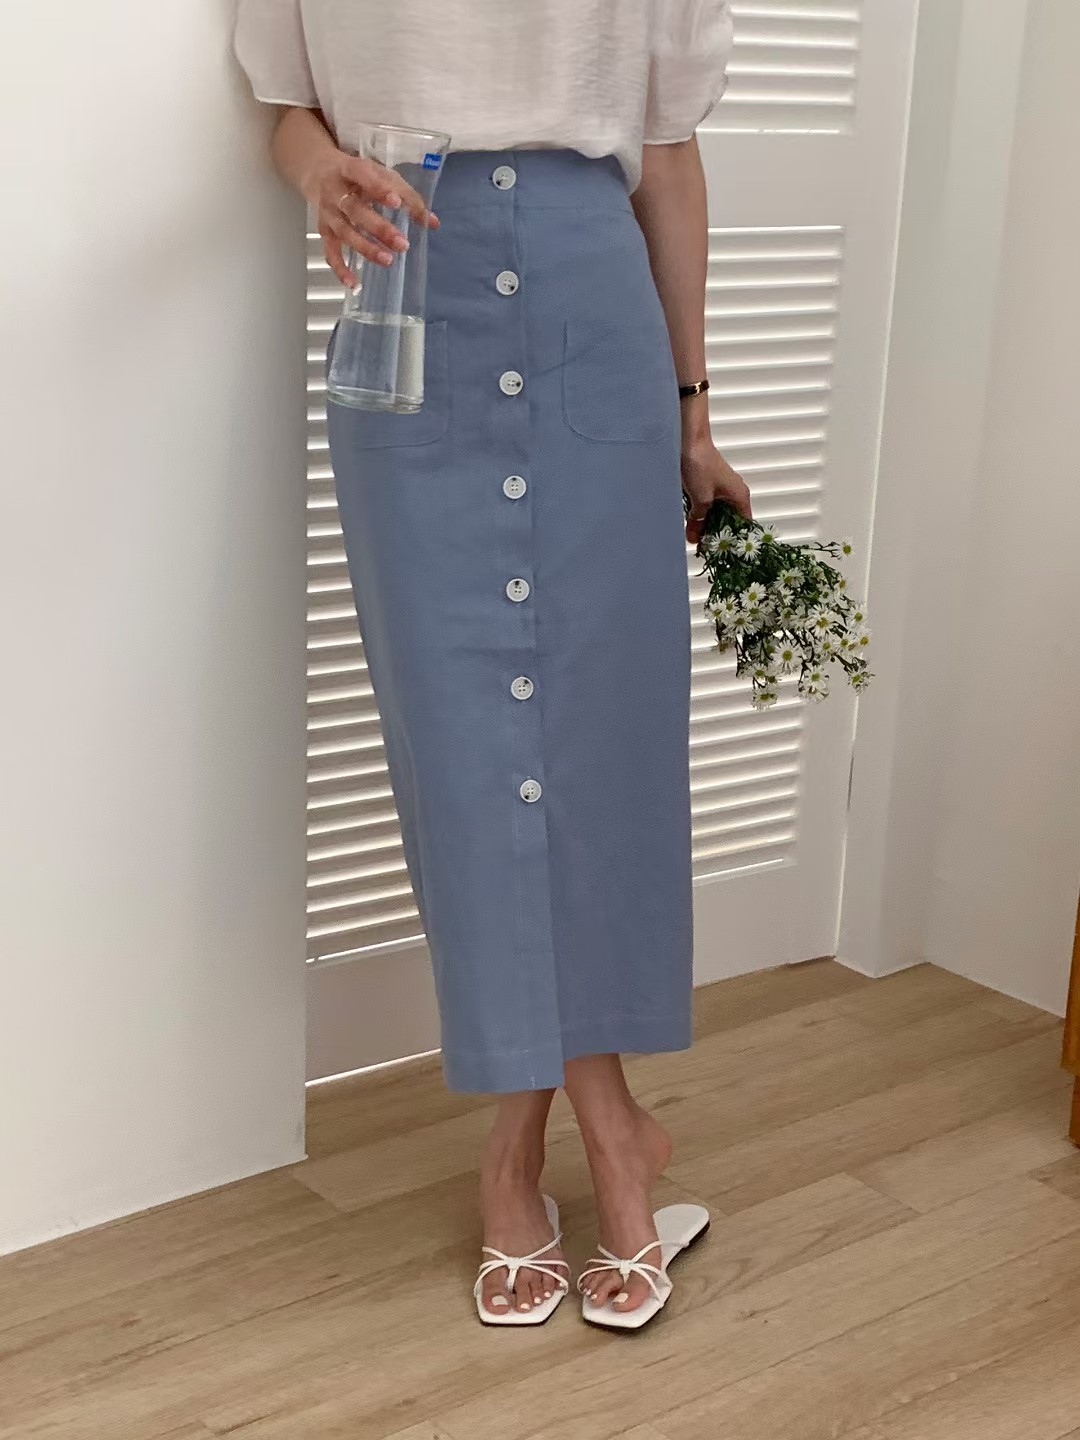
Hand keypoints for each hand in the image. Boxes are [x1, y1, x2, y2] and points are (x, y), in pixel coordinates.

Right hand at [304, 149, 439, 288]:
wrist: (318, 171)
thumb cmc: (357, 175)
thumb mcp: (381, 174)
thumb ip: (407, 196)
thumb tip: (432, 222)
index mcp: (350, 169)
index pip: (363, 176)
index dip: (379, 189)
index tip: (396, 202)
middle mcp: (335, 192)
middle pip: (355, 210)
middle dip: (378, 228)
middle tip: (402, 243)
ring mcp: (328, 213)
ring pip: (345, 232)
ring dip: (366, 248)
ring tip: (388, 260)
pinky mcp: (324, 231)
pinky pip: (330, 251)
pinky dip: (340, 268)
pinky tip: (353, 282)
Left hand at [681, 433, 751, 545]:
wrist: (687, 441)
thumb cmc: (700, 463)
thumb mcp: (701, 499)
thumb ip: (700, 520)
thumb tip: (696, 536)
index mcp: (740, 496)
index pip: (744, 526)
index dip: (734, 540)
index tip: (724, 553)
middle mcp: (733, 494)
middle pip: (729, 522)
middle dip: (716, 535)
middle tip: (705, 549)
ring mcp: (720, 490)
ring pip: (716, 515)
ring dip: (705, 526)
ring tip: (695, 538)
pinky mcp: (707, 486)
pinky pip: (706, 506)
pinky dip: (699, 515)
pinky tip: (690, 524)